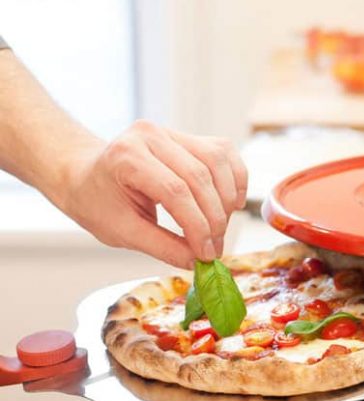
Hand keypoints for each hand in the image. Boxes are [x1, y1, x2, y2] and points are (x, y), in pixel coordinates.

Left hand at [58, 120, 247, 268]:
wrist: (85, 175)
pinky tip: (232, 203)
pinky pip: (223, 153)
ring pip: (217, 162)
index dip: (197, 226)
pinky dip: (235, 179)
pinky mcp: (187, 137)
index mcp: (127, 156)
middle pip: (199, 177)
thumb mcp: (121, 231)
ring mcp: (171, 132)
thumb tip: (197, 261)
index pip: (175, 191)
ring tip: (221, 228)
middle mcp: (150, 136)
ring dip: (227, 199)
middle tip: (215, 248)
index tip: (206, 254)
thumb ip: (161, 246)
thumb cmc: (97, 202)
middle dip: (214, 218)